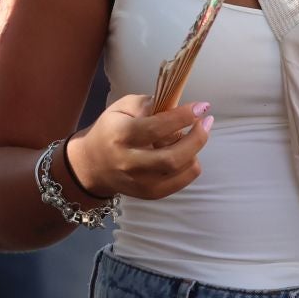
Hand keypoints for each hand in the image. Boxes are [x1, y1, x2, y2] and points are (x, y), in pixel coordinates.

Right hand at [66, 96, 212, 201]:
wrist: (92, 165)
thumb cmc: (111, 130)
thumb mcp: (121, 107)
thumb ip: (147, 103)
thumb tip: (174, 107)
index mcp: (120, 136)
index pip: (156, 128)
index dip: (183, 117)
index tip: (202, 107)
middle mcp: (129, 162)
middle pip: (172, 157)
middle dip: (197, 139)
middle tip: (206, 123)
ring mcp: (139, 182)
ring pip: (179, 171)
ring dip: (194, 151)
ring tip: (192, 137)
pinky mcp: (148, 194)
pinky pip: (180, 183)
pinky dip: (191, 167)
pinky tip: (188, 154)